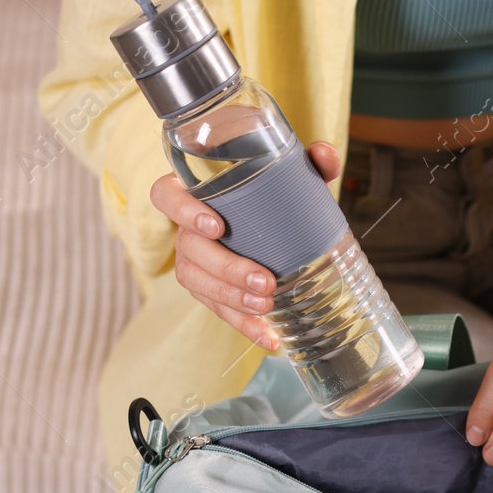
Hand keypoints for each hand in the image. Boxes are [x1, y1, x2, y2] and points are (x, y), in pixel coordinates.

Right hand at [150, 141, 341, 350]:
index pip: (166, 195)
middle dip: (226, 270)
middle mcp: (186, 228)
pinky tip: (270, 338)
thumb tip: (326, 155)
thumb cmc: (269, 191)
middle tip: (265, 282)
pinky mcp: (210, 289)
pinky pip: (218, 310)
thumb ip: (308, 161)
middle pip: (189, 250)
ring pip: (198, 283)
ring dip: (232, 300)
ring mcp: (194, 261)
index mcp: (193, 192)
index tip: (216, 226)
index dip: (183, 211)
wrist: (273, 219)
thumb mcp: (290, 173)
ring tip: (267, 308)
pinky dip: (244, 326)